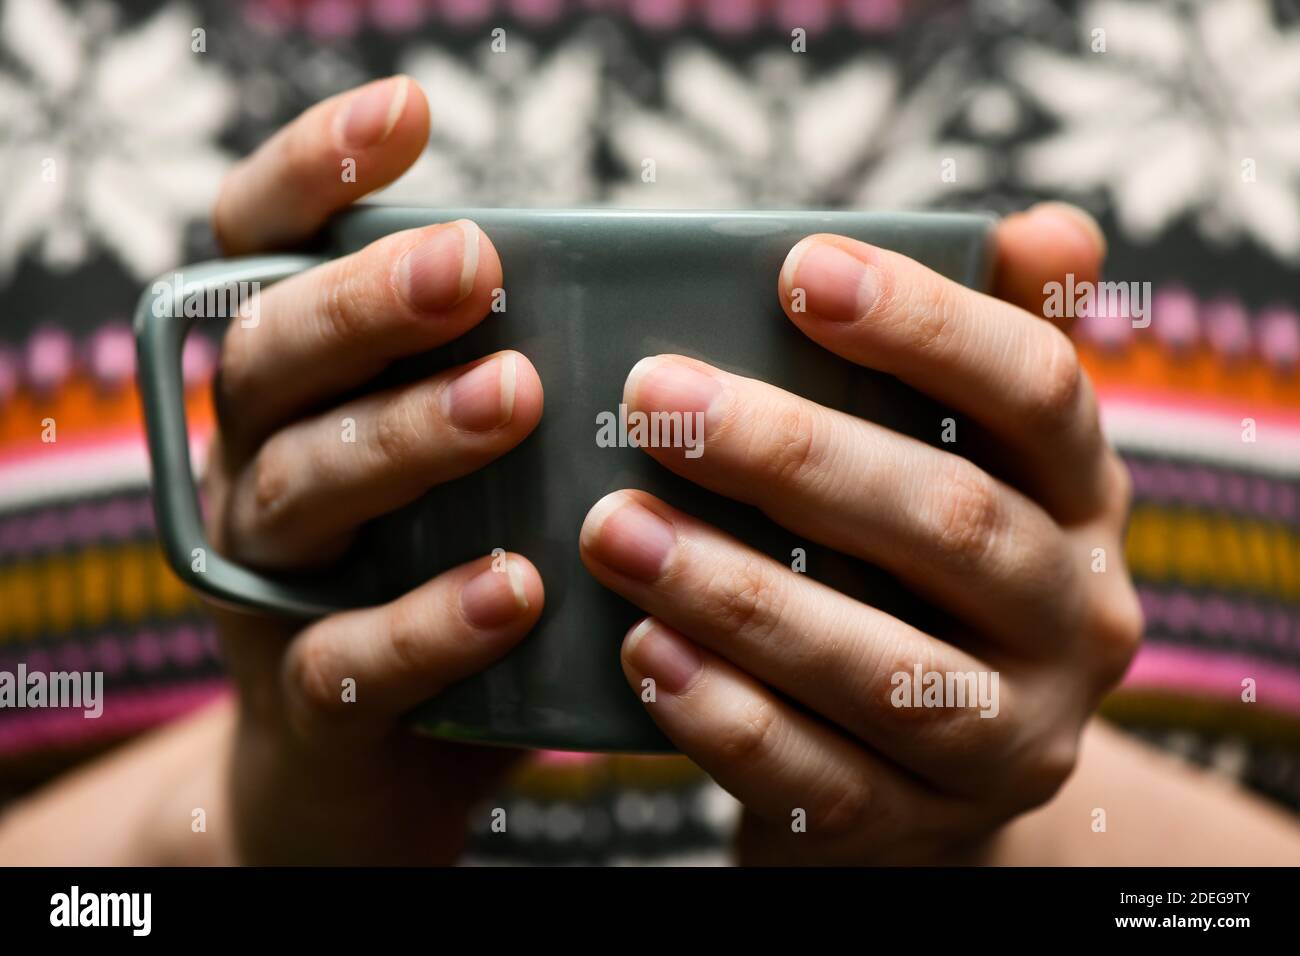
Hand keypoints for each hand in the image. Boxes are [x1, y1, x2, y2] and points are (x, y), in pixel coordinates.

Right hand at [203, 77, 543, 863]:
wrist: (378, 776)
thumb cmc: (455, 583)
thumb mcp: (481, 475)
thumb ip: (532, 388)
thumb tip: (688, 312)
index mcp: (299, 392)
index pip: (263, 252)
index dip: (314, 172)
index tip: (411, 113)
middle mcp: (258, 467)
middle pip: (273, 358)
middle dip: (369, 302)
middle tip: (476, 263)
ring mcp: (272, 586)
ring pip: (300, 489)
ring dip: (404, 436)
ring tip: (513, 399)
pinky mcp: (308, 703)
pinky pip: (348, 654)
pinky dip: (430, 618)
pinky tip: (513, 586)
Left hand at [579, 204, 1142, 863]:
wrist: (920, 756)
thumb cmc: (912, 560)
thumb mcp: (965, 453)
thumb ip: (983, 343)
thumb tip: (1040, 231)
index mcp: (1085, 494)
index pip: (1034, 389)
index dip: (926, 324)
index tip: (797, 268)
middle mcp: (1075, 617)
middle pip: (953, 523)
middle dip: (796, 455)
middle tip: (653, 398)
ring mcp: (1010, 738)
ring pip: (886, 669)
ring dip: (740, 595)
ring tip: (615, 529)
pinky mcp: (922, 828)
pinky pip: (827, 785)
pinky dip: (729, 721)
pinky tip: (643, 653)